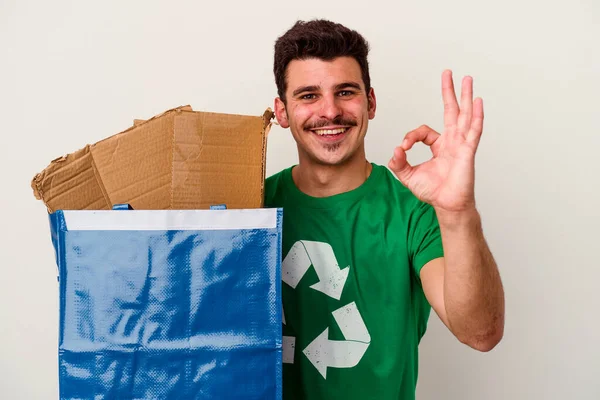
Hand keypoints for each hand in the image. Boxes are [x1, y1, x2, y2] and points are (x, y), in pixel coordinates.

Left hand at [388, 70, 483, 212]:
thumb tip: (394, 150)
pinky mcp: (468, 151)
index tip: (402, 149)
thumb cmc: (433, 192)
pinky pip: (474, 130)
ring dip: (465, 96)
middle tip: (449, 73)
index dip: (411, 137)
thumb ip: (399, 163)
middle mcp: (452, 142)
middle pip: (452, 111)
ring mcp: (462, 144)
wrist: (447, 205)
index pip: (424, 131)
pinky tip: (477, 101)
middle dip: (450, 92)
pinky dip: (476, 116)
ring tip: (467, 79)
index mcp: (440, 146)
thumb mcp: (408, 176)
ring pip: (465, 115)